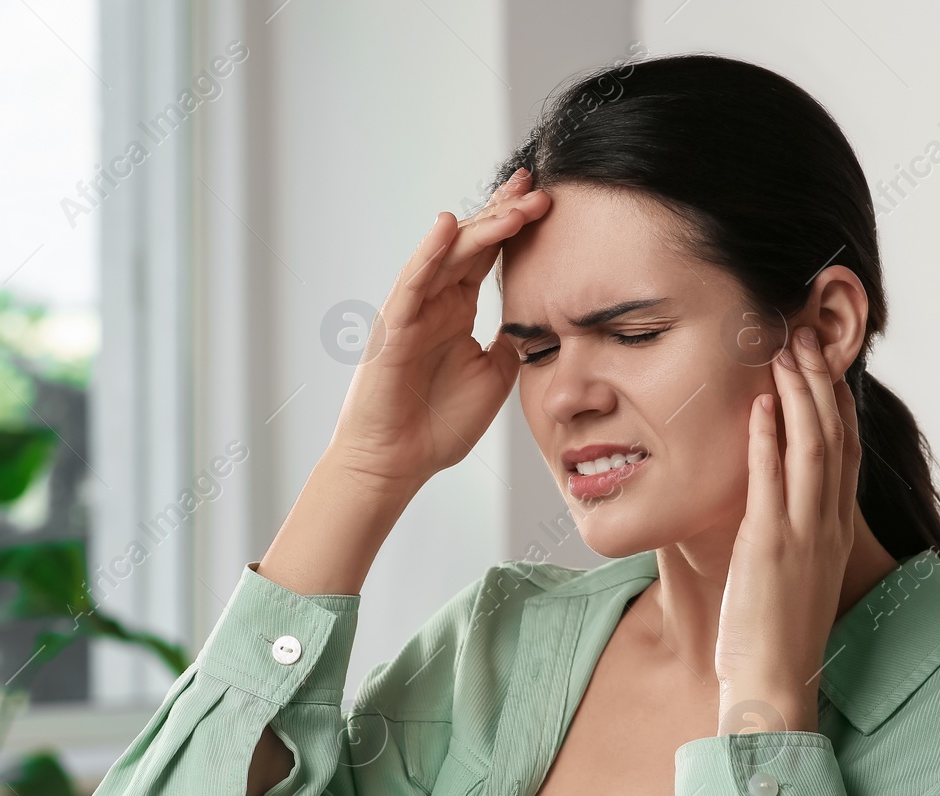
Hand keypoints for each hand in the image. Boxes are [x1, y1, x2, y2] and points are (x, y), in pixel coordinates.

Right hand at [327, 168, 551, 492]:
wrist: (397, 463)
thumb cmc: (437, 426)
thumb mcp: (494, 378)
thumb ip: (513, 344)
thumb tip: (541, 321)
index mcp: (458, 311)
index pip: (489, 257)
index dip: (514, 227)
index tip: (545, 200)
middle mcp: (435, 302)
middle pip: (471, 245)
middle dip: (504, 214)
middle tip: (537, 187)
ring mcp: (412, 311)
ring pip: (447, 256)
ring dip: (481, 228)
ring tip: (515, 203)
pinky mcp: (393, 327)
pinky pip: (412, 282)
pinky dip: (429, 253)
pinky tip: (448, 226)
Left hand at [714, 325, 860, 735]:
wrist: (775, 685)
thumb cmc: (776, 638)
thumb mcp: (794, 576)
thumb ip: (792, 537)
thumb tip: (775, 513)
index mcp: (836, 532)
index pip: (846, 453)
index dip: (838, 404)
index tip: (825, 365)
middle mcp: (829, 526)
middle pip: (835, 437)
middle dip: (820, 382)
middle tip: (806, 337)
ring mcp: (803, 534)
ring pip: (811, 448)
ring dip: (798, 395)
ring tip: (786, 351)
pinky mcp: (771, 547)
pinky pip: (771, 481)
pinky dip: (767, 439)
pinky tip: (758, 405)